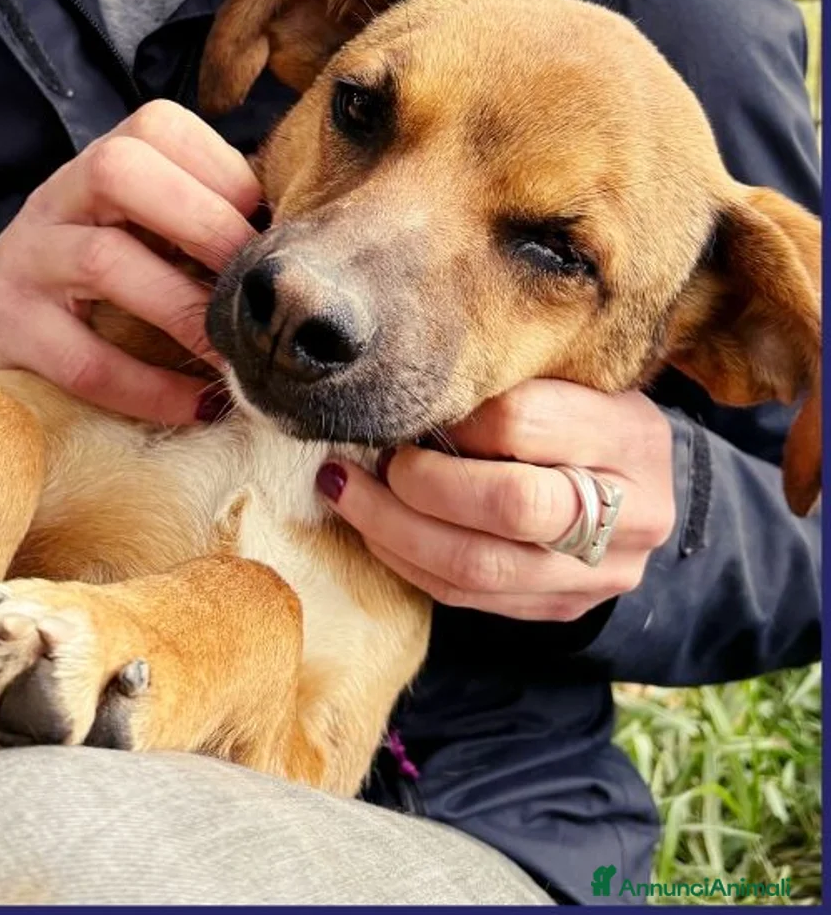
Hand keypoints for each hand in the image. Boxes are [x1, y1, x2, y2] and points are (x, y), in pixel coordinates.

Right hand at [0, 100, 259, 424]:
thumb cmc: (95, 269)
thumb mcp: (136, 226)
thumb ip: (197, 220)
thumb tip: (290, 249)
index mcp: (99, 163)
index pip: (159, 126)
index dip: (224, 173)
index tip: (263, 227)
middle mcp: (57, 197)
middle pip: (121, 169)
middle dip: (205, 224)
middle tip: (252, 286)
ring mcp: (27, 259)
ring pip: (102, 261)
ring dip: (182, 309)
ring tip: (232, 352)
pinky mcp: (11, 330)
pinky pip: (85, 359)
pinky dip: (150, 387)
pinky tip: (195, 404)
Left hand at [316, 379, 676, 620]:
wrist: (641, 489)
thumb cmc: (586, 415)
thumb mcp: (569, 380)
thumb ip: (507, 382)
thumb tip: (404, 389)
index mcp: (631, 435)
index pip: (524, 421)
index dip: (454, 414)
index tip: (416, 401)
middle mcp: (631, 513)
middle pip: (510, 504)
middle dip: (421, 482)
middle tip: (378, 457)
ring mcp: (599, 573)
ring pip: (477, 565)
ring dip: (392, 528)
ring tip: (344, 489)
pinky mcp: (561, 607)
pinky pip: (466, 596)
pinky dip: (406, 560)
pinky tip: (373, 528)